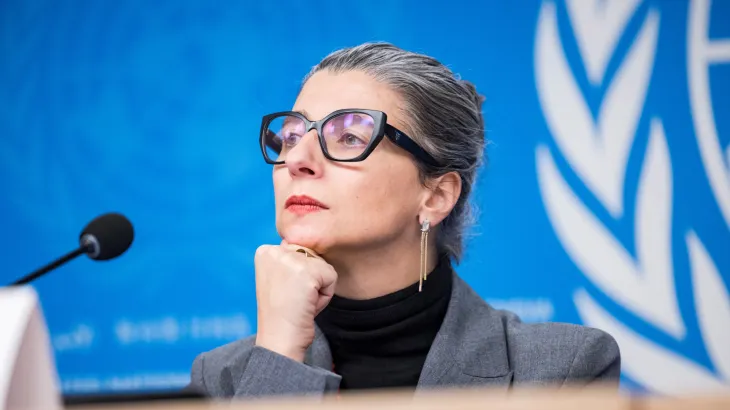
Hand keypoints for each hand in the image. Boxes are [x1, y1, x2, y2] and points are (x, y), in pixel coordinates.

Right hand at [253, 240, 337, 361]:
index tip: (285, 294)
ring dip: (318, 288)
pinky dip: (325, 296)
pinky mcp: (307, 272)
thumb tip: (311, 248)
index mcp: (264, 251)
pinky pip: (332, 277)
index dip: (298, 277)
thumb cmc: (282, 315)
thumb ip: (291, 261)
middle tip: (293, 300)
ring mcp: (290, 260)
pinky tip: (307, 305)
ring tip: (300, 303)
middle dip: (310, 281)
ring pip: (324, 266)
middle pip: (313, 256)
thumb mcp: (280, 279)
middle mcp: (274, 250)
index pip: (300, 252)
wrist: (278, 341)